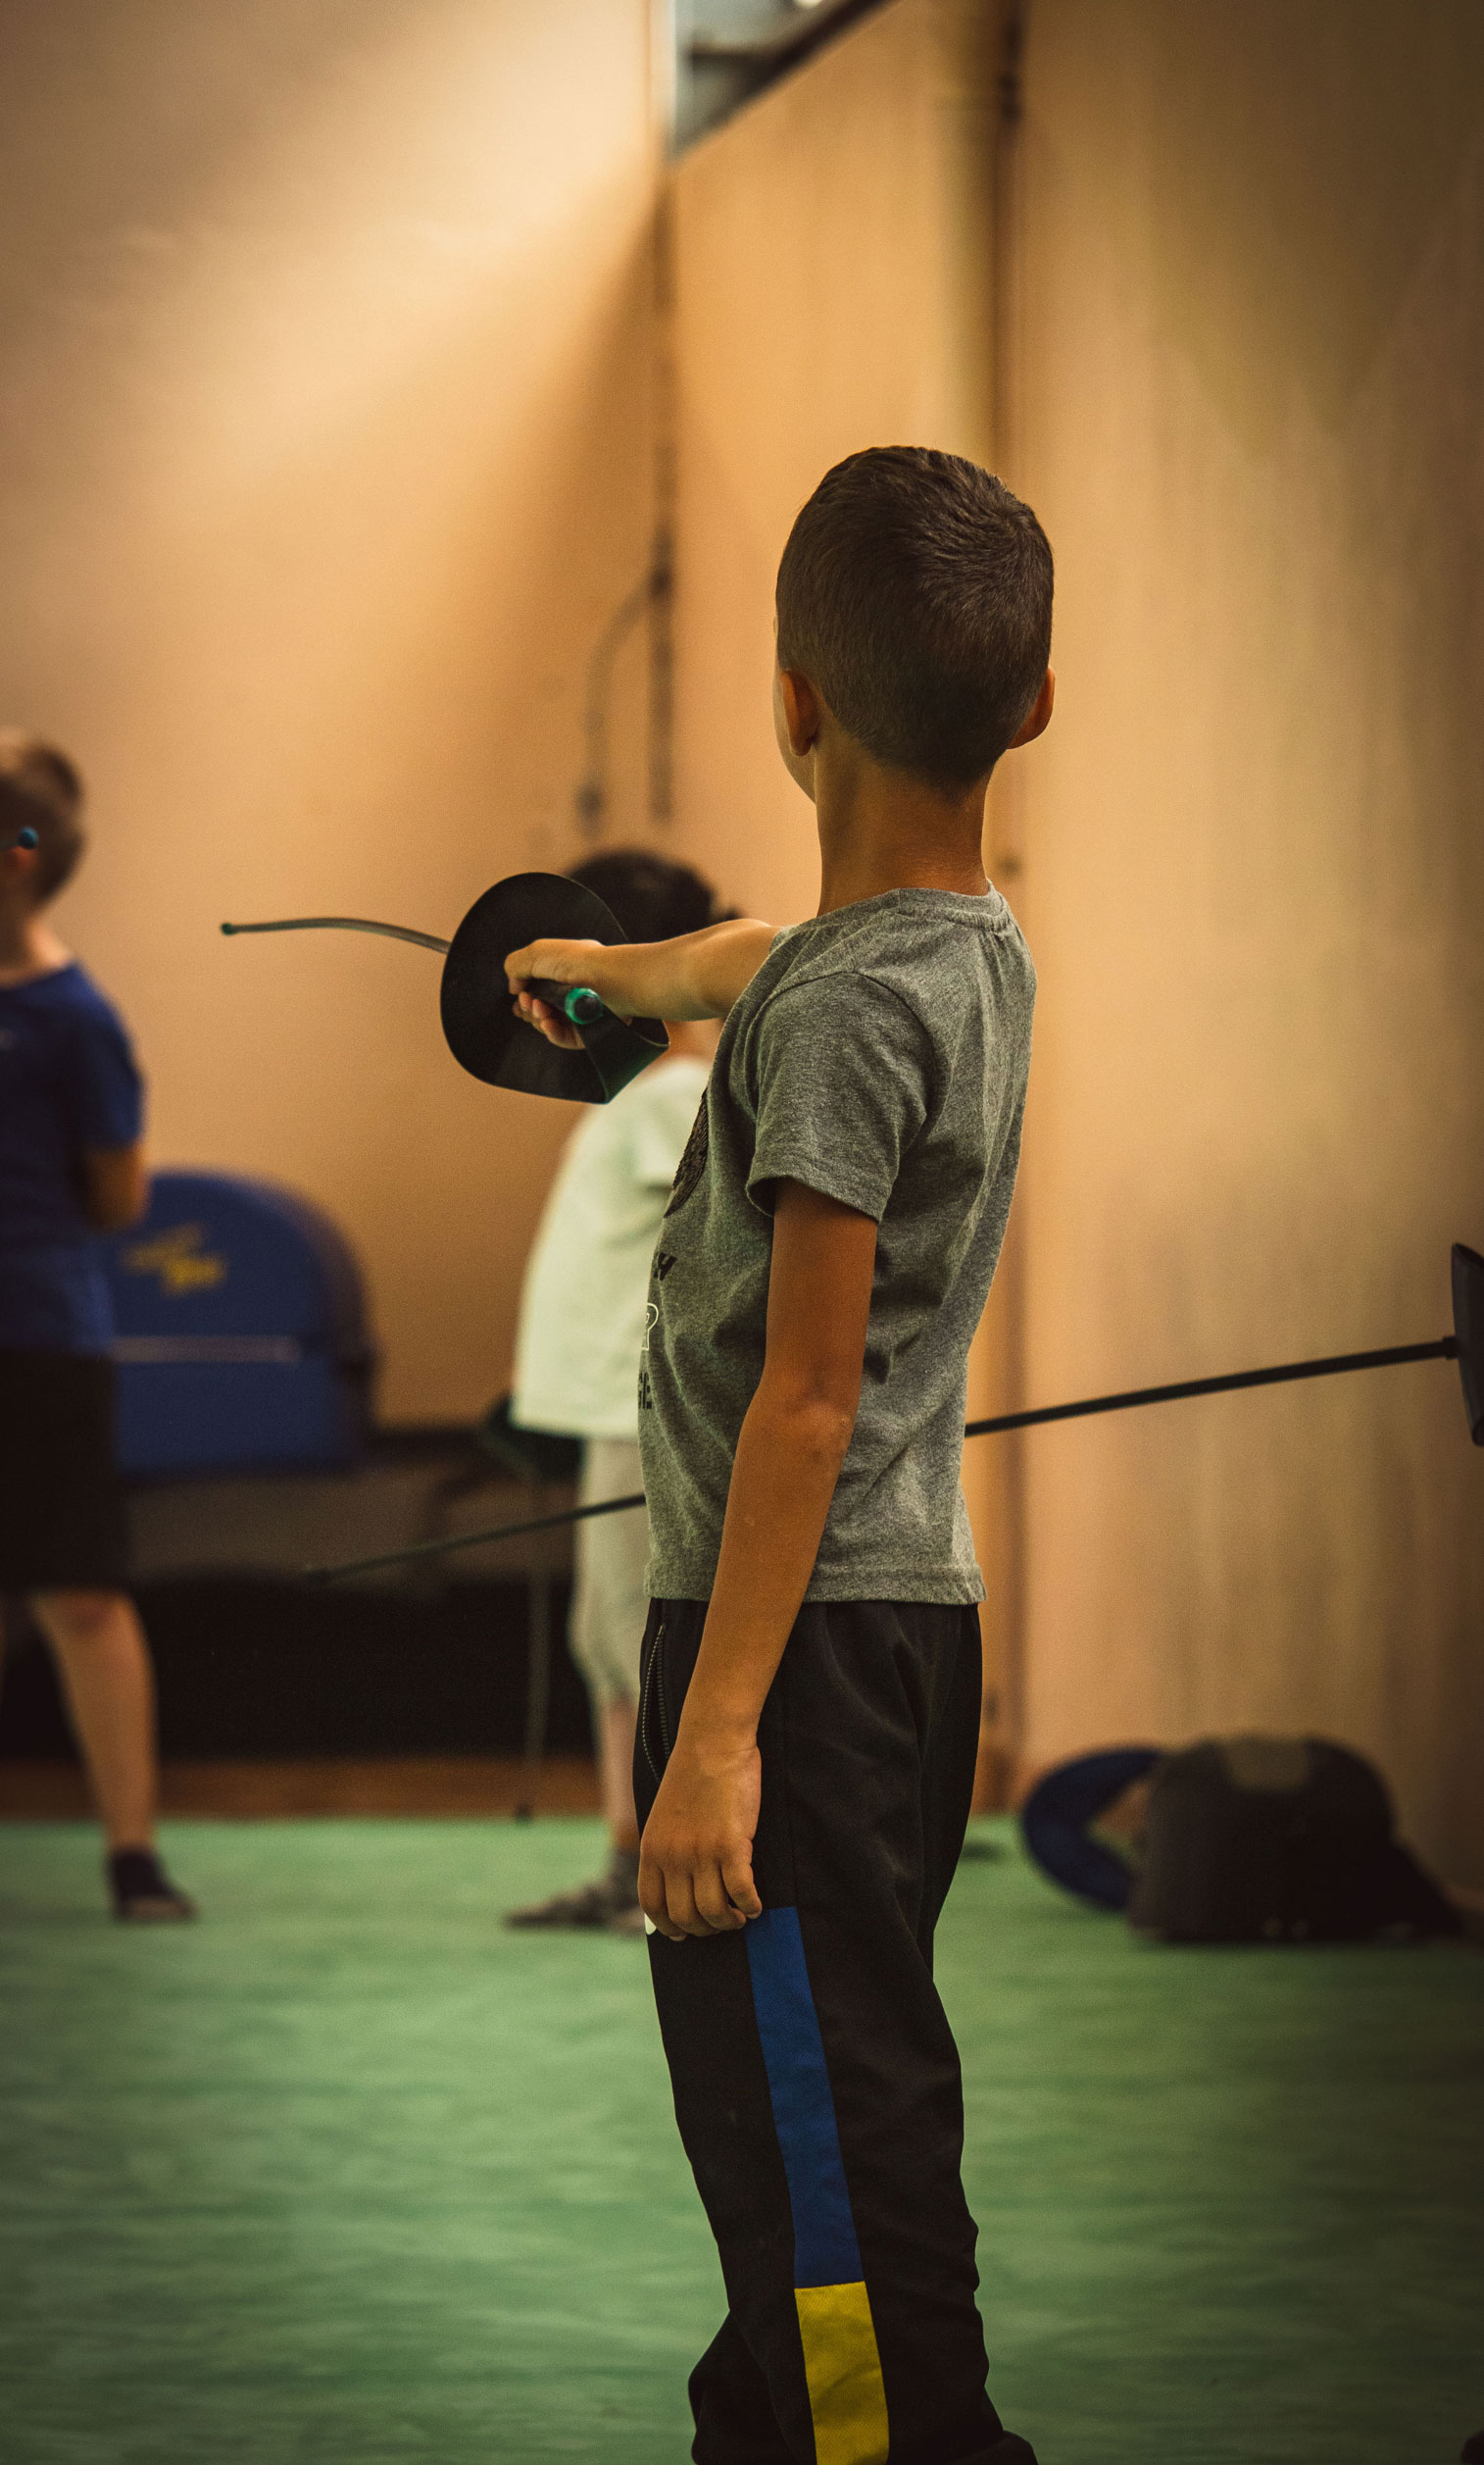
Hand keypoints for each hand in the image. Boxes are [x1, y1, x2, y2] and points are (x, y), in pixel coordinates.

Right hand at [505, 935, 612, 1049]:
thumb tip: (513, 986)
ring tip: (541, 1010)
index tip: (520, 995)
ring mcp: (579, 1012)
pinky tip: (548, 1024)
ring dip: (538, 1019)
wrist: (610, 979)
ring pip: (548, 1024)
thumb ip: (516, 966)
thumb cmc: (577, 962)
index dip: (523, 996)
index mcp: (561, 972)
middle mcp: (570, 992)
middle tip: (530, 1002)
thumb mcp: (536, 953)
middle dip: (528, 1007)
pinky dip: (552, 1033)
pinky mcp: (587, 1031)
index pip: (535, 989)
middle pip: (538, 1009)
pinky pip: (564, 1038)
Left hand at [639, 1727, 762, 1939]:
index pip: (653, 1905)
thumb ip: (666, 1850)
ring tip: (739, 1916)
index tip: (683, 1934)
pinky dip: (750, 1905)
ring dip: (728, 1922)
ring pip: (714, 1911)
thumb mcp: (664, 1817)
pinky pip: (741, 1892)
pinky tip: (755, 1905)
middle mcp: (673, 1857)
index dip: (669, 1927)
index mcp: (651, 1849)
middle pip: (685, 1916)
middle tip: (720, 1924)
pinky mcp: (731, 1846)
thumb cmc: (693, 1776)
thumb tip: (678, 1888)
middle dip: (705, 1929)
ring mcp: (701, 1853)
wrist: (713, 1743)